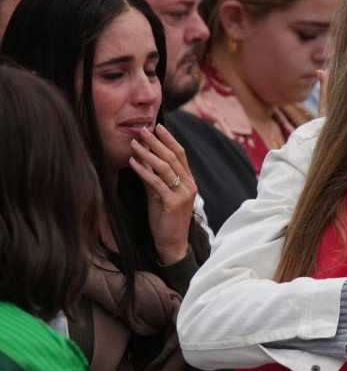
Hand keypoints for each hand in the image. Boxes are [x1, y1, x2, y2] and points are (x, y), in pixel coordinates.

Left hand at [128, 124, 196, 263]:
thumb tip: (143, 161)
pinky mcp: (173, 203)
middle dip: (157, 142)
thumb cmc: (165, 220)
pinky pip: (157, 183)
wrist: (173, 243)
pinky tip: (133, 163)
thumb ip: (155, 179)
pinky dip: (144, 171)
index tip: (157, 127)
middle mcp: (189, 185)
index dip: (169, 139)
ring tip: (134, 143)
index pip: (181, 155)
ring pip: (166, 167)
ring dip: (148, 153)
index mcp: (189, 182)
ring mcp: (182, 194)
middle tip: (143, 130)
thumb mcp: (160, 195)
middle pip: (173, 157)